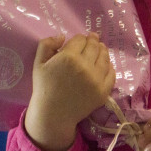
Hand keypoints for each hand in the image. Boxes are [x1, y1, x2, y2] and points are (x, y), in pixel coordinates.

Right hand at [24, 33, 115, 150]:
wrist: (53, 114)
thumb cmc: (44, 87)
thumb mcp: (39, 63)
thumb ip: (47, 44)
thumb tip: (62, 36)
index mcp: (69, 57)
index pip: (80, 39)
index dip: (79, 38)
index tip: (79, 41)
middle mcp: (85, 66)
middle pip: (94, 46)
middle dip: (93, 40)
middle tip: (93, 39)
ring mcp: (96, 79)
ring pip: (105, 57)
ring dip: (102, 50)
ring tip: (100, 49)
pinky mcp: (103, 91)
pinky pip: (111, 73)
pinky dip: (109, 66)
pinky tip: (105, 65)